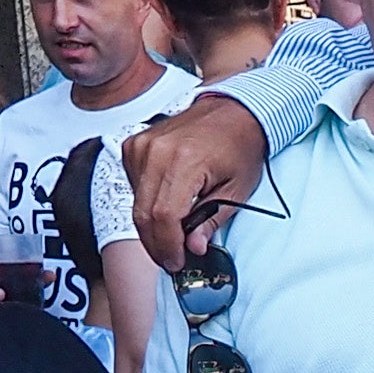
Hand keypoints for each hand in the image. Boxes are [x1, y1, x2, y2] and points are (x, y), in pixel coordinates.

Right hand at [126, 95, 272, 272]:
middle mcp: (156, 151)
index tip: (177, 262)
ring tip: (173, 236)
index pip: (164, 217)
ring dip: (152, 227)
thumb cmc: (240, 146)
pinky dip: (147, 204)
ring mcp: (141, 146)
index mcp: (185, 160)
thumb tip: (193, 247)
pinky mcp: (134, 146)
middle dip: (157, 245)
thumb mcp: (238, 190)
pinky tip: (168, 206)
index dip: (168, 246)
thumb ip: (212, 220)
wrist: (232, 109)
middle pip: (144, 214)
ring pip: (136, 204)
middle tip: (171, 260)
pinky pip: (134, 187)